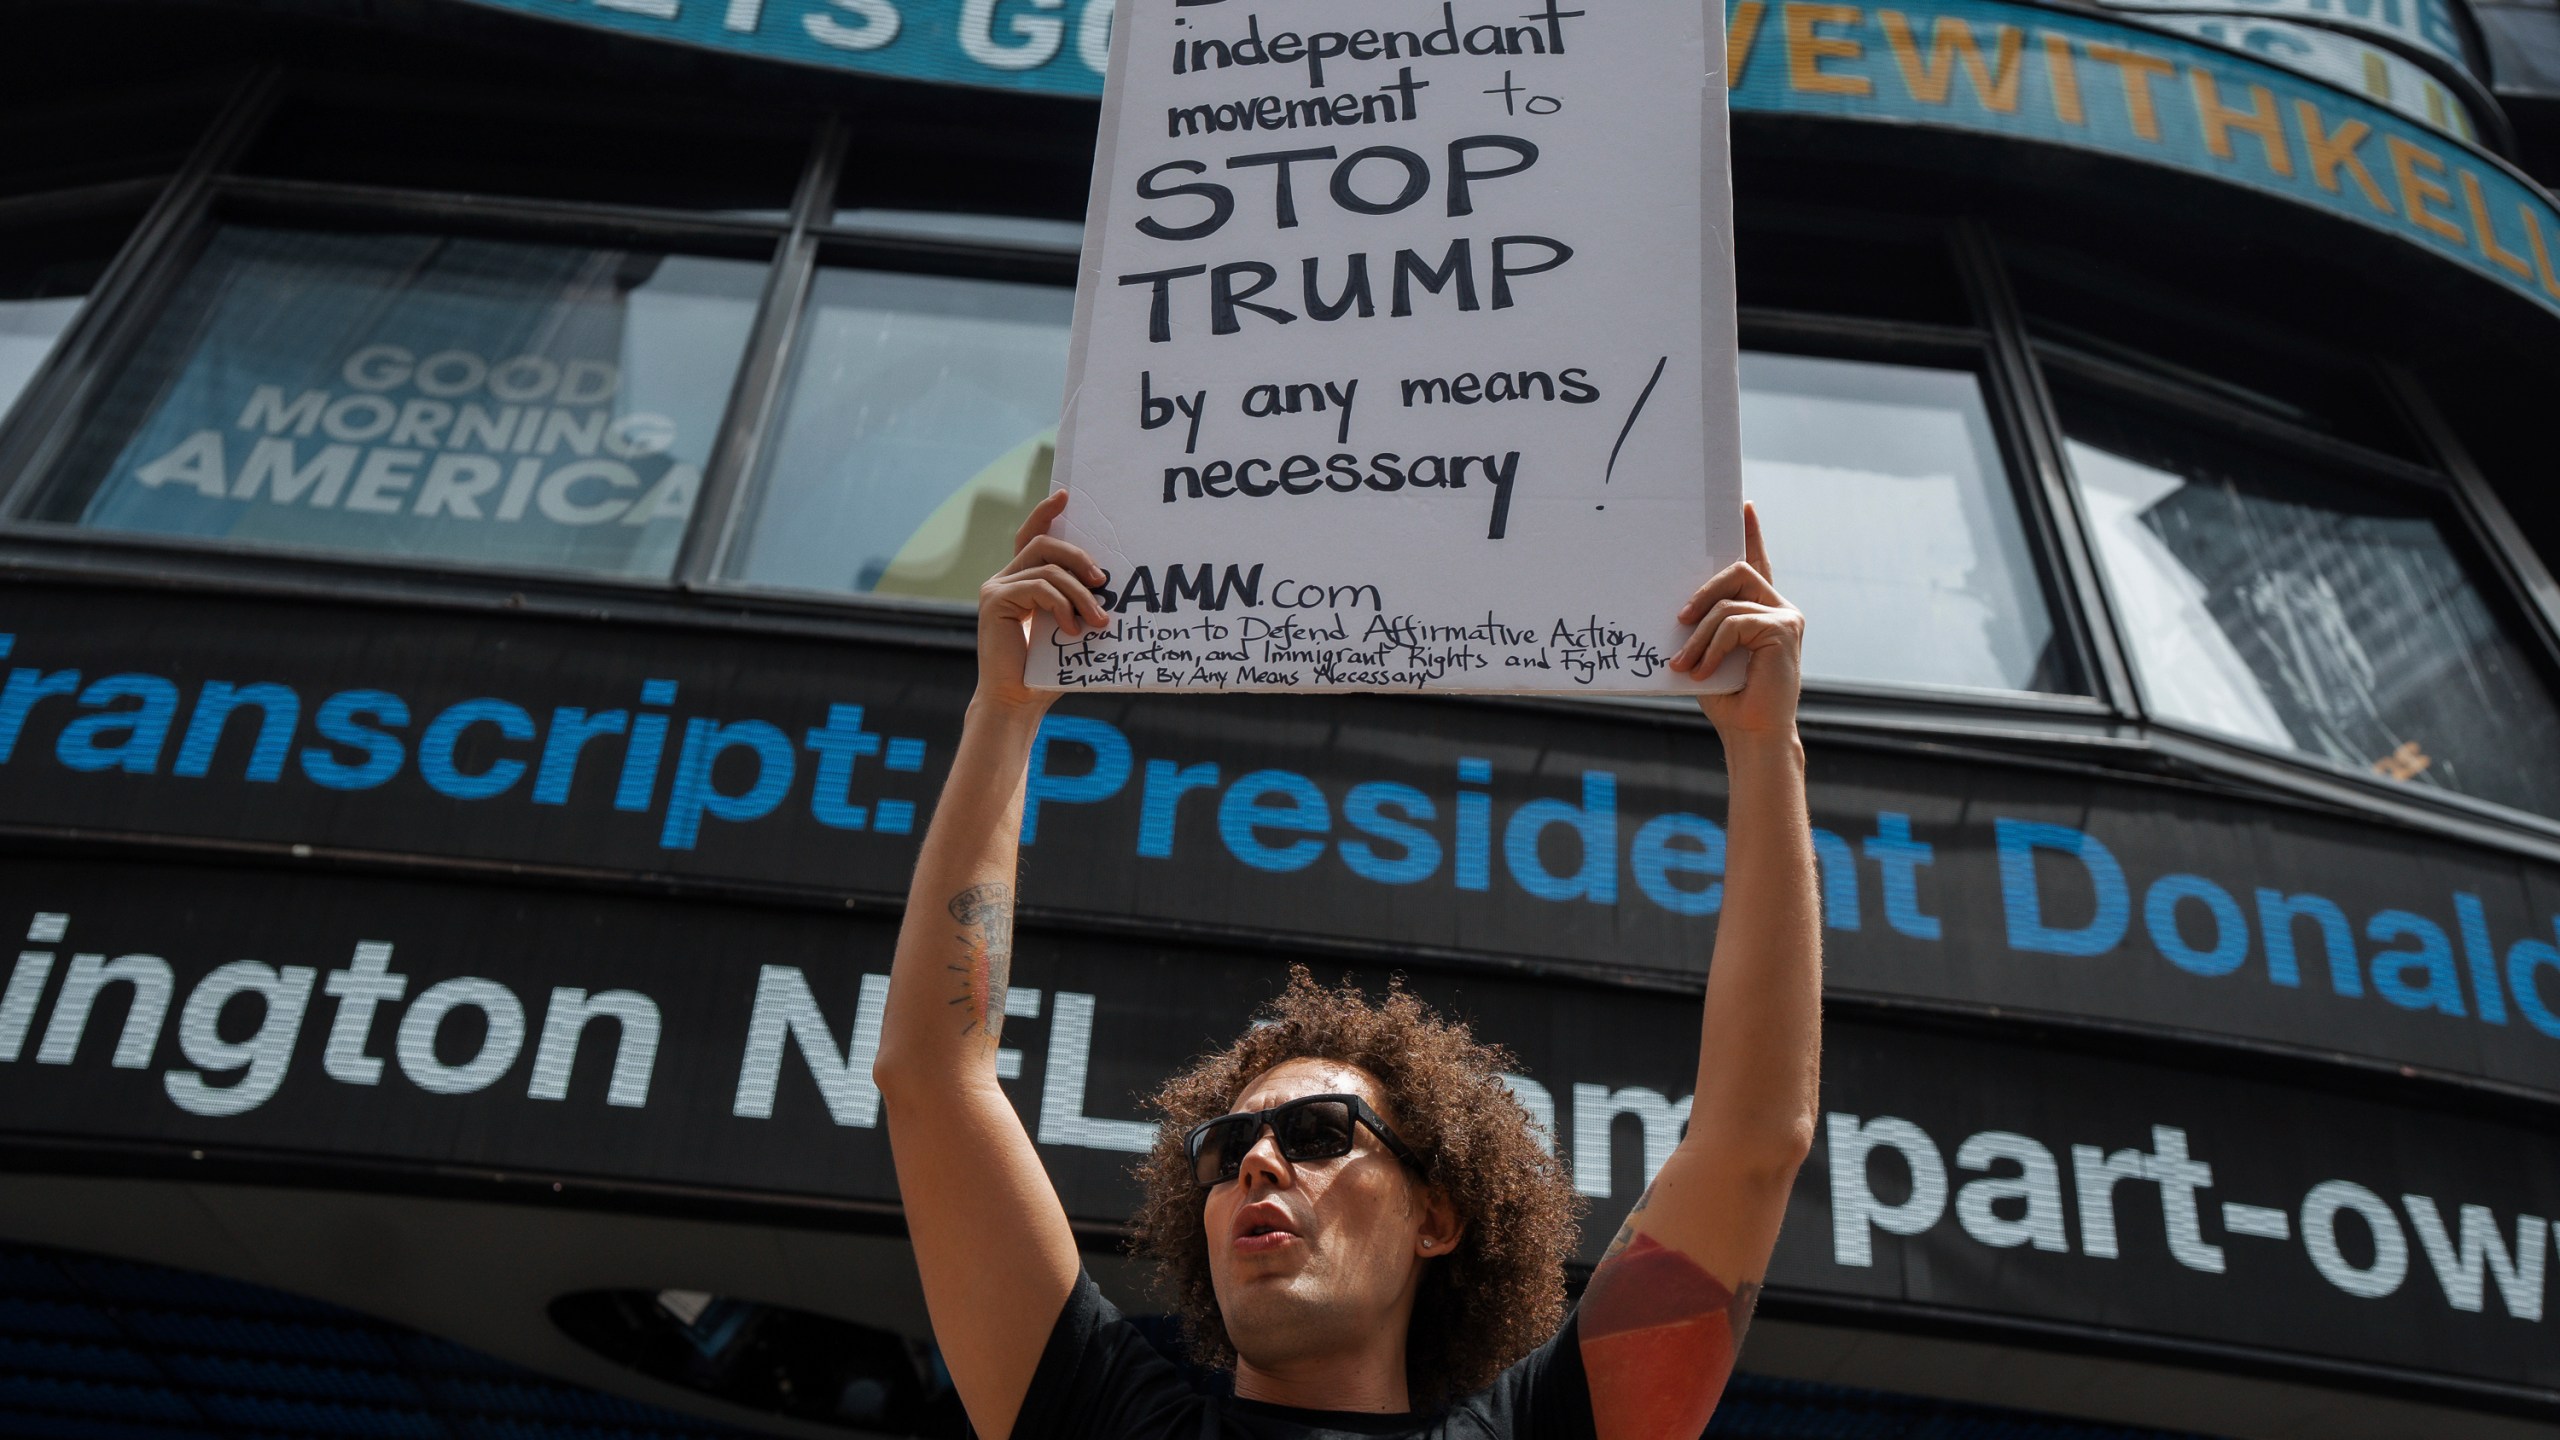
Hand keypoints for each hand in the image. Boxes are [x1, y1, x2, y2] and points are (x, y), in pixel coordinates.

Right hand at [976, 490, 1110, 714]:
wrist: (1017, 701)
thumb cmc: (1047, 671)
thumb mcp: (1068, 627)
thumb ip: (1077, 602)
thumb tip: (1110, 582)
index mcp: (1022, 582)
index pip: (1033, 537)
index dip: (1046, 514)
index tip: (1065, 495)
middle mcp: (1005, 580)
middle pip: (1043, 544)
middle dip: (1078, 556)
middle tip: (1104, 579)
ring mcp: (996, 589)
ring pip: (1046, 568)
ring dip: (1080, 593)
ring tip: (1098, 619)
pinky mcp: (994, 601)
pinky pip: (1038, 587)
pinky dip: (1061, 606)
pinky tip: (1072, 629)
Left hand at [1671, 503, 1803, 741]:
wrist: (1752, 732)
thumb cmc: (1726, 696)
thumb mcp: (1706, 651)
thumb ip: (1703, 623)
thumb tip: (1675, 605)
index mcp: (1761, 609)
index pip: (1755, 562)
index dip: (1750, 533)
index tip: (1743, 505)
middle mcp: (1779, 607)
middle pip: (1737, 571)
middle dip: (1703, 592)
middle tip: (1678, 619)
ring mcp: (1786, 616)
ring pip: (1729, 602)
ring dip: (1699, 633)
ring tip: (1682, 662)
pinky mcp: (1785, 629)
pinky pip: (1735, 623)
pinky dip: (1712, 647)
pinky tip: (1702, 671)